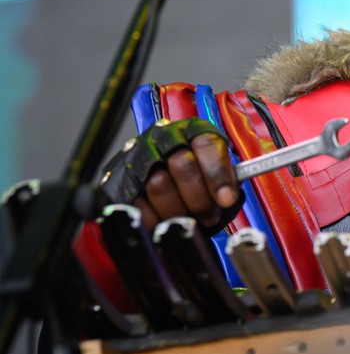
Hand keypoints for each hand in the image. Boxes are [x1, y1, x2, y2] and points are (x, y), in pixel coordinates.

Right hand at [98, 118, 239, 232]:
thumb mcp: (212, 167)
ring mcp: (137, 156)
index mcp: (190, 130)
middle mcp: (162, 137)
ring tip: (190, 221)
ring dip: (179, 211)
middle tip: (210, 215)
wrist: (152, 170)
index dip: (218, 174)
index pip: (206, 145)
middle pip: (182, 166)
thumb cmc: (192, 171)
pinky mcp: (119, 180)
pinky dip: (155, 220)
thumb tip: (227, 198)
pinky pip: (137, 203)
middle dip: (199, 198)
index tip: (227, 199)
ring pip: (159, 185)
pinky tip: (167, 224)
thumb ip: (223, 178)